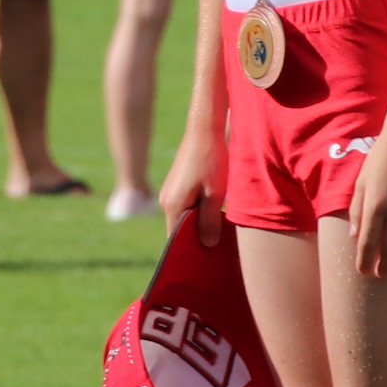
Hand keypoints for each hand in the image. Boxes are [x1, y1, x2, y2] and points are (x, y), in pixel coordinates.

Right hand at [162, 128, 221, 245]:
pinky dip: (199, 211)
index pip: (176, 239)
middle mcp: (166, 200)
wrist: (205, 129)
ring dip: (200, 223)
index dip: (191, 249)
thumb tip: (208, 245)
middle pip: (180, 229)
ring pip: (185, 216)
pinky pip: (187, 205)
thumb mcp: (215, 194)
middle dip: (198, 238)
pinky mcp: (178, 184)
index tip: (209, 257)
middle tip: (219, 246)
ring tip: (221, 230)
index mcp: (172, 205)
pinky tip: (217, 211)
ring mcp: (170, 191)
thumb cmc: (212, 160)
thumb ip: (210, 221)